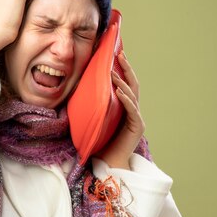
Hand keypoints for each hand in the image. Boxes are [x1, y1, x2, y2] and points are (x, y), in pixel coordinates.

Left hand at [98, 52, 145, 169]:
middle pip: (133, 84)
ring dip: (123, 81)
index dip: (123, 68)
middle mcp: (133, 110)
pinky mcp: (137, 127)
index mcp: (124, 107)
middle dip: (127, 68)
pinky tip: (119, 91)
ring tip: (114, 71)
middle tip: (120, 53)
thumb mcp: (95, 117)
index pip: (125, 83)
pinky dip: (126, 99)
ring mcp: (137, 118)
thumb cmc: (99, 142)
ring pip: (133, 94)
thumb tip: (79, 86)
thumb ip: (94, 104)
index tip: (117, 53)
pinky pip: (132, 110)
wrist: (107, 163)